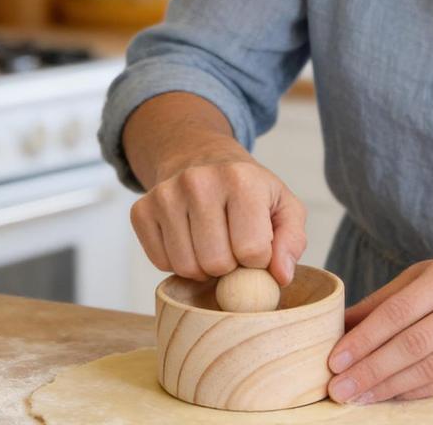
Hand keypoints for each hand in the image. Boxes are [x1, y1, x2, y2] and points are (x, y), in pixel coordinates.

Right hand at [130, 147, 306, 286]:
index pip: (252, 251)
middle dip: (230, 267)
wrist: (200, 157)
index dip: (259, 260)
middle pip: (217, 263)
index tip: (256, 244)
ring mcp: (165, 194)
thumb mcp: (283, 205)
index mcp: (241, 179)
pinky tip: (188, 239)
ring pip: (186, 267)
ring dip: (203, 268)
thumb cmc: (248, 189)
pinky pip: (160, 263)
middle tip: (232, 246)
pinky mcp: (141, 209)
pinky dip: (177, 262)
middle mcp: (199, 181)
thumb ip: (291, 241)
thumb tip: (280, 276)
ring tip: (212, 242)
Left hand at [326, 254, 432, 403]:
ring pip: (430, 367)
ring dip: (389, 387)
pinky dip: (418, 391)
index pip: (398, 311)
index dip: (365, 338)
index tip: (335, 358)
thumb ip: (389, 298)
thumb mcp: (432, 275)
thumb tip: (343, 323)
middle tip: (338, 387)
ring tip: (358, 398)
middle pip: (411, 343)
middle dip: (370, 369)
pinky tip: (393, 397)